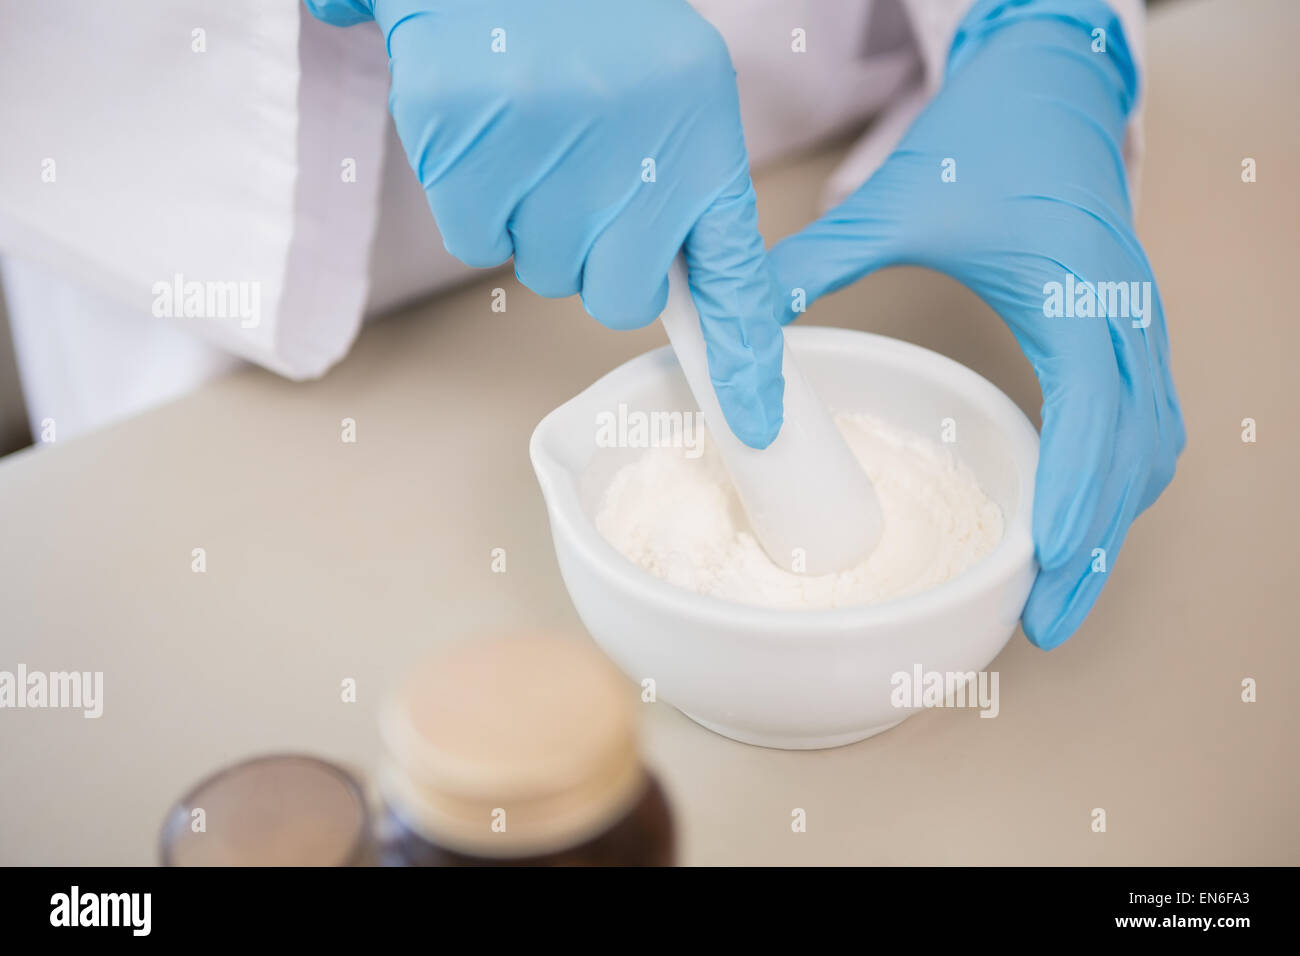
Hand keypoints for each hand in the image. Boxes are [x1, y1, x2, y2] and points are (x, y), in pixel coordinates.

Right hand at [303, 0, 783, 447]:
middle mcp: (634, 146)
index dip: (743, 356)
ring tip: (535, 136)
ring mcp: (548, 149)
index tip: (754, 419)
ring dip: (533, 223)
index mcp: (700, 133)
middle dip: (595, 260)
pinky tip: (488, 135)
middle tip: (582, 180)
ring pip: (543, 272)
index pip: (733, 272)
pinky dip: (477, 204)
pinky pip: (477, 244)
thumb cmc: (592, 35)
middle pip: (616, 297)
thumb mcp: (674, 95)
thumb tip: (676, 302)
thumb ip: (685, 194)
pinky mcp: (467, 146)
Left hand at [768, 1, 1184, 647]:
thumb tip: (748, 321)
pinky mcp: (1130, 334)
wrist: (1050, 90)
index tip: (1049, 559)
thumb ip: (822, 259)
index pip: (1095, 411)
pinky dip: (1120, 483)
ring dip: (1113, 523)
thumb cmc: (991, 139)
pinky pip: (1146, 426)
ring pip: (1150, 449)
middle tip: (1046, 623)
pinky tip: (1083, 519)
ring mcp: (1138, 327)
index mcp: (1079, 290)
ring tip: (1060, 593)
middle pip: (1134, 455)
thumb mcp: (903, 199)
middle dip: (1096, 544)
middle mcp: (1124, 317)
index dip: (1077, 491)